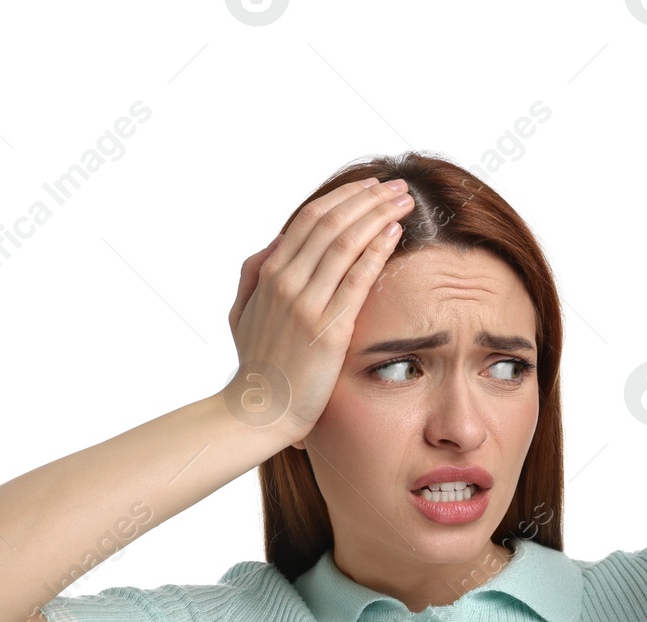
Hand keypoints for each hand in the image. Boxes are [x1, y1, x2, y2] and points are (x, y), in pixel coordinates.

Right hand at [225, 176, 413, 435]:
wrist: (259, 410)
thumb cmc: (257, 365)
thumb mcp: (242, 312)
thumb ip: (255, 274)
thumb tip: (275, 243)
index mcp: (268, 273)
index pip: (310, 218)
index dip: (344, 197)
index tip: (370, 187)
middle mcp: (285, 281)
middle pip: (331, 222)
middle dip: (368, 198)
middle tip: (397, 186)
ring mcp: (305, 304)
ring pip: (345, 242)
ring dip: (378, 215)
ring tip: (404, 202)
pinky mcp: (328, 329)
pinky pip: (356, 280)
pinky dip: (376, 251)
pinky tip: (395, 233)